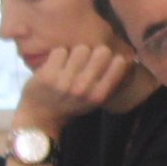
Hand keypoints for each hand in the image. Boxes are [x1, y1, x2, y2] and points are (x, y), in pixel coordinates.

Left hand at [14, 40, 136, 134]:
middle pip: (102, 51)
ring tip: (69, 63)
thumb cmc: (70, 105)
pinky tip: (56, 64)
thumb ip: (108, 82)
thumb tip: (127, 56)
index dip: (112, 58)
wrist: (39, 117)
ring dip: (75, 52)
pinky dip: (58, 55)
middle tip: (85, 60)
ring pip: (81, 48)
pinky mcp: (48, 75)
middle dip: (94, 52)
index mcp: (99, 94)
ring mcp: (65, 81)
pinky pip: (60, 51)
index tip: (104, 62)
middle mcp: (84, 88)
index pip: (120, 62)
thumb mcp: (94, 100)